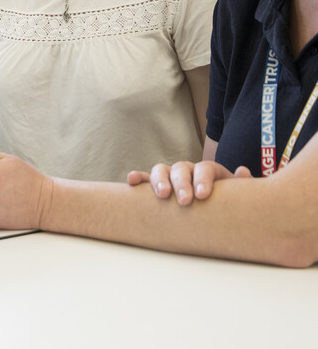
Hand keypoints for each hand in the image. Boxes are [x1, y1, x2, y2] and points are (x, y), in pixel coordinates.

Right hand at [127, 160, 251, 203]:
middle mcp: (188, 170)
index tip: (203, 196)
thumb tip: (243, 171)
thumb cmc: (227, 202)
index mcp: (208, 171)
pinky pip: (145, 178)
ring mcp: (171, 176)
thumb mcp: (239, 194)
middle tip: (185, 201)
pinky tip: (132, 181)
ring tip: (162, 195)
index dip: (203, 179)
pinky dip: (138, 178)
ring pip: (162, 170)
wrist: (217, 207)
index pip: (205, 168)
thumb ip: (242, 184)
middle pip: (181, 168)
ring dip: (160, 180)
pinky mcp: (157, 185)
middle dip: (182, 183)